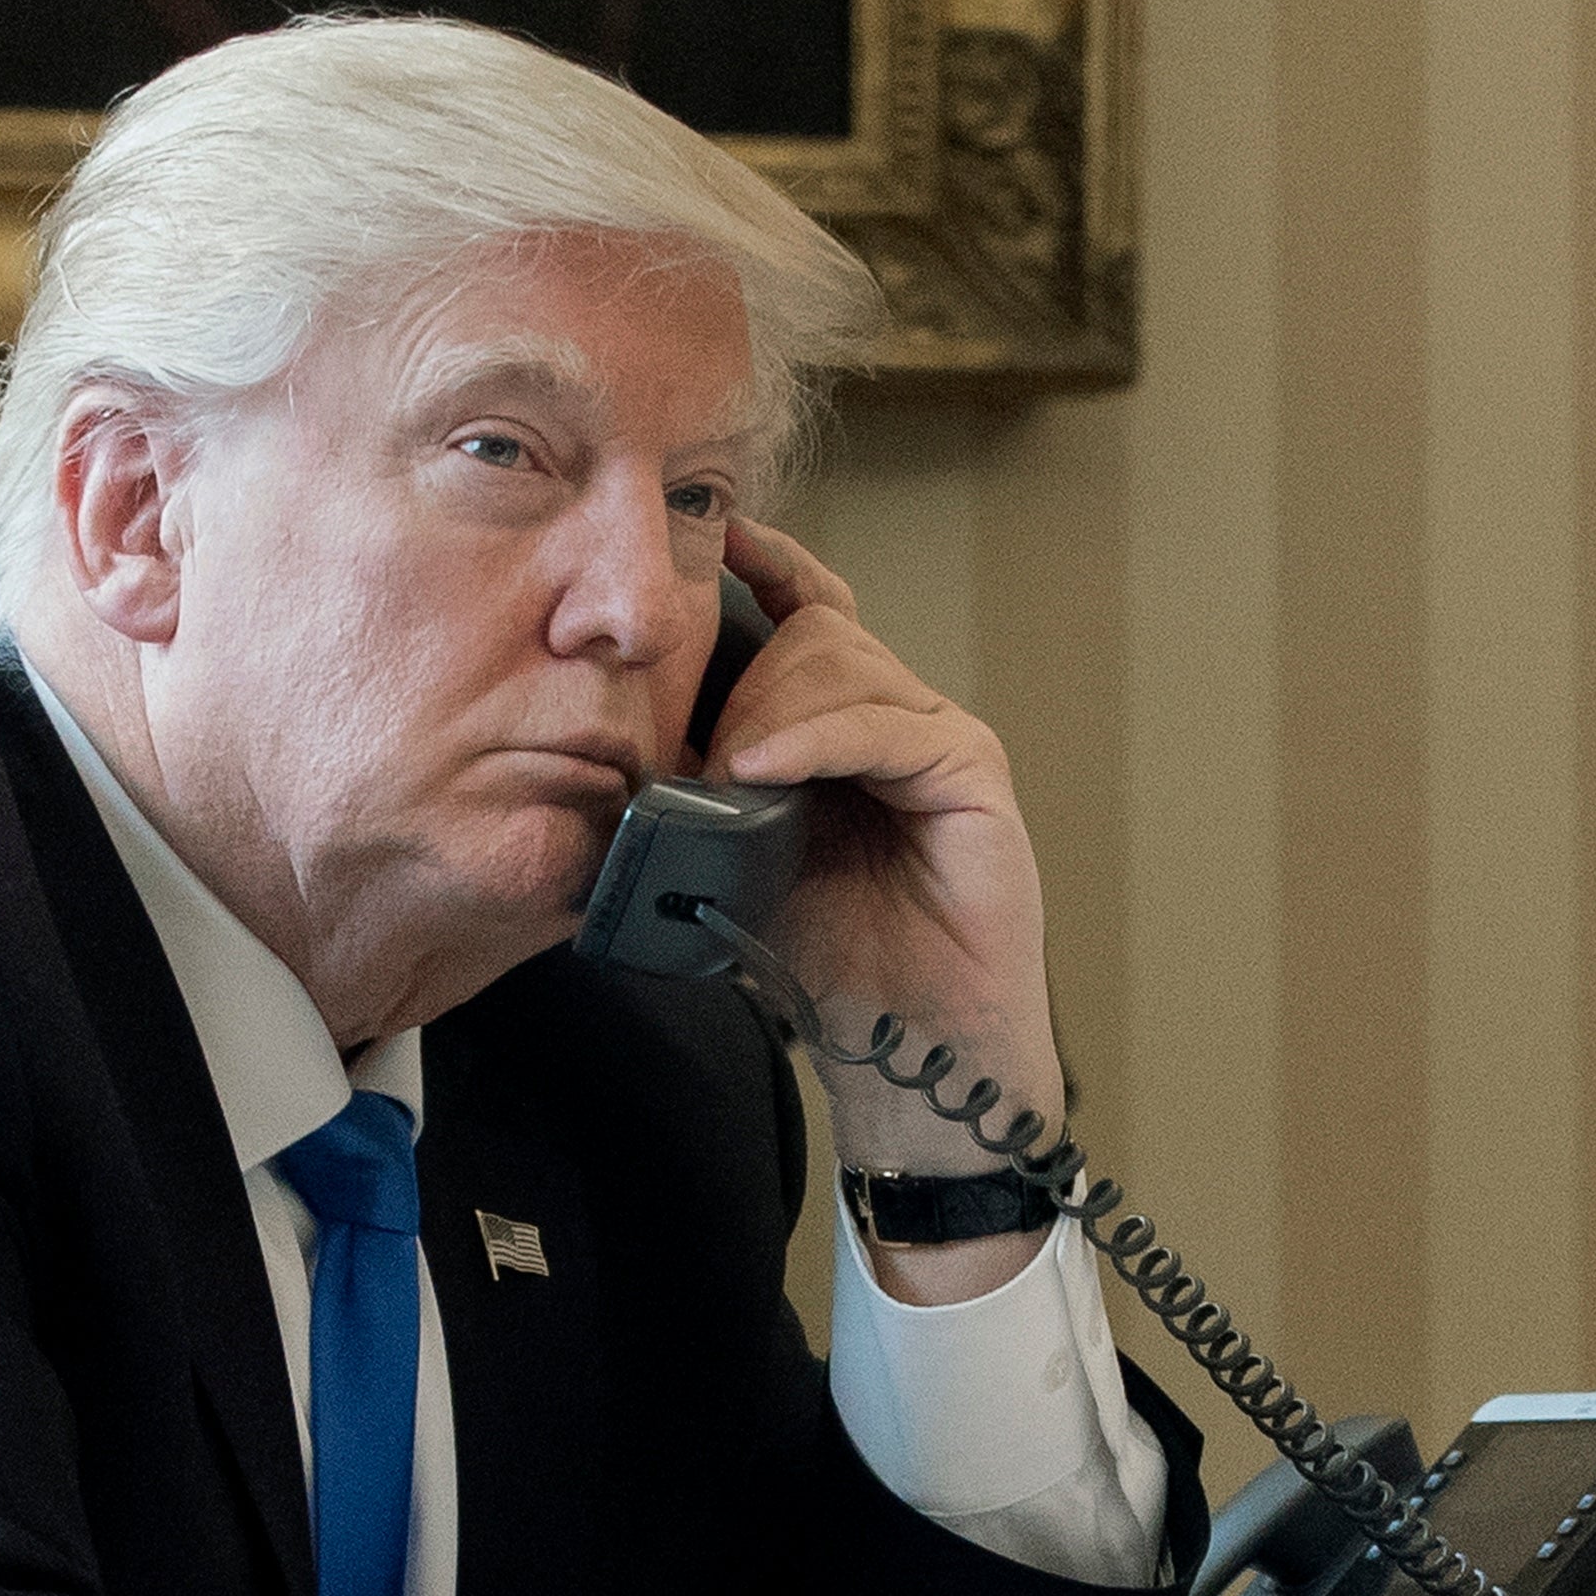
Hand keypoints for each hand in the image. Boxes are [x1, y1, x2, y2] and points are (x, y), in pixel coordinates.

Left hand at [704, 521, 1067, 1301]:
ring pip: (845, 664)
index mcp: (848, 728)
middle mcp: (902, 719)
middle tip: (696, 754)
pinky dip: (818, 736)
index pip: (810, 614)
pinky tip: (762, 766)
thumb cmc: (832, 964)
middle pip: (815, 634)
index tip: (707, 541)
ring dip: (768, 707)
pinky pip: (889, 724)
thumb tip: (624, 747)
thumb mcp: (742, 859)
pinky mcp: (972, 777)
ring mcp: (943, 743)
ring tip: (725, 772)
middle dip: (741, 675)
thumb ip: (708, 792)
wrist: (910, 1055)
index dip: (763, 568)